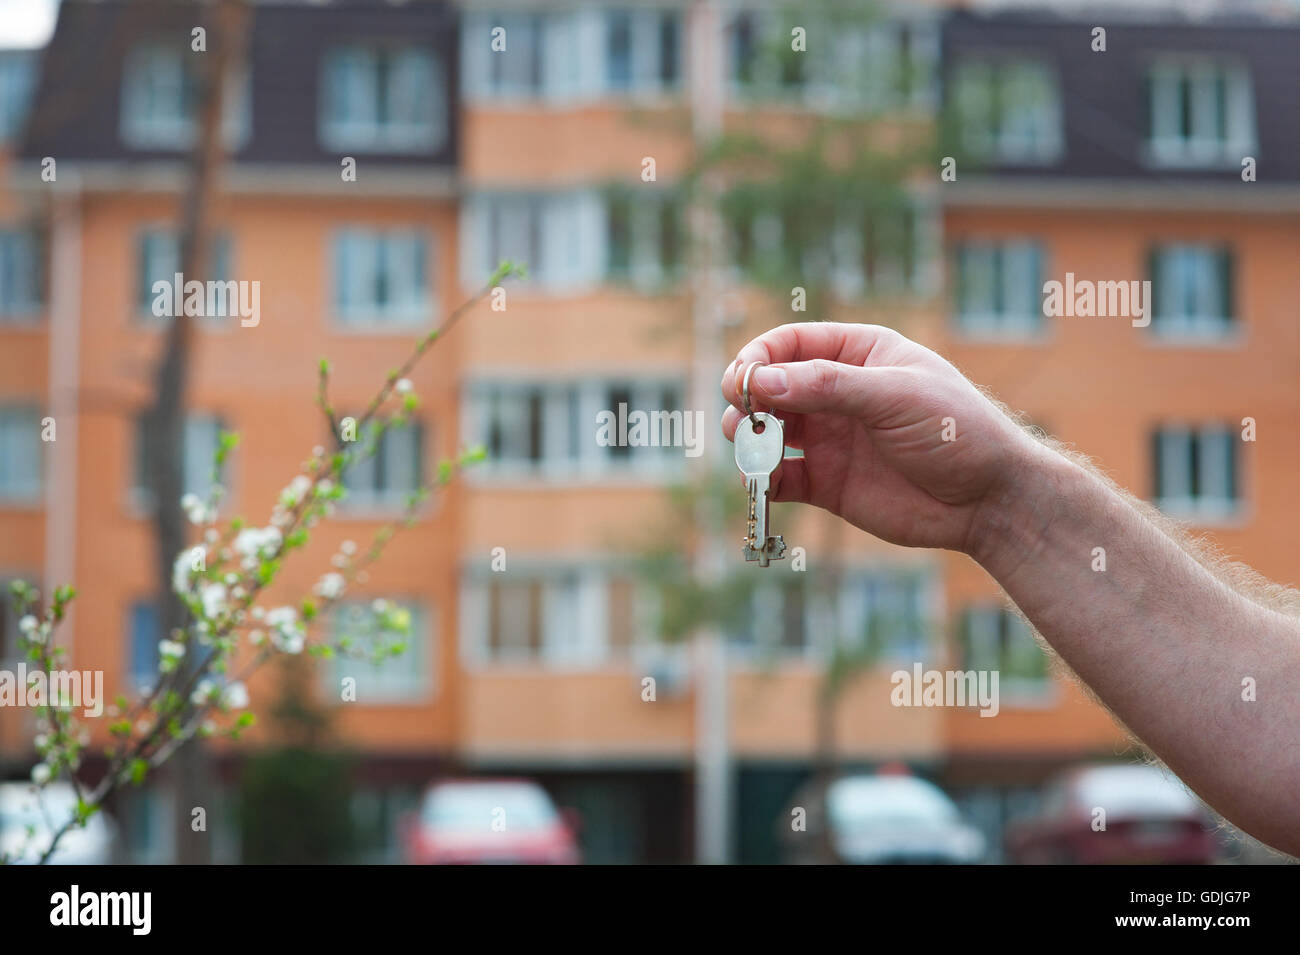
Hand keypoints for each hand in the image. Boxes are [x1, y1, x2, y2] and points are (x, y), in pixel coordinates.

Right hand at [721, 322, 1041, 554]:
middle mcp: (837, 394)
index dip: (759, 358)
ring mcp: (830, 439)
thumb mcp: (895, 395)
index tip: (744, 380)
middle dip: (749, 398)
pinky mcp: (827, 484)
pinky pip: (781, 478)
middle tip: (743, 416)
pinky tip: (763, 481)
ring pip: (769, 431)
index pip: (791, 344)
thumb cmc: (956, 431)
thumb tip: (762, 381)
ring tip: (749, 447)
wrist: (989, 499)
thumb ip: (828, 386)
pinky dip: (763, 479)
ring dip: (749, 437)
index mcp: (858, 354)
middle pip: (772, 387)